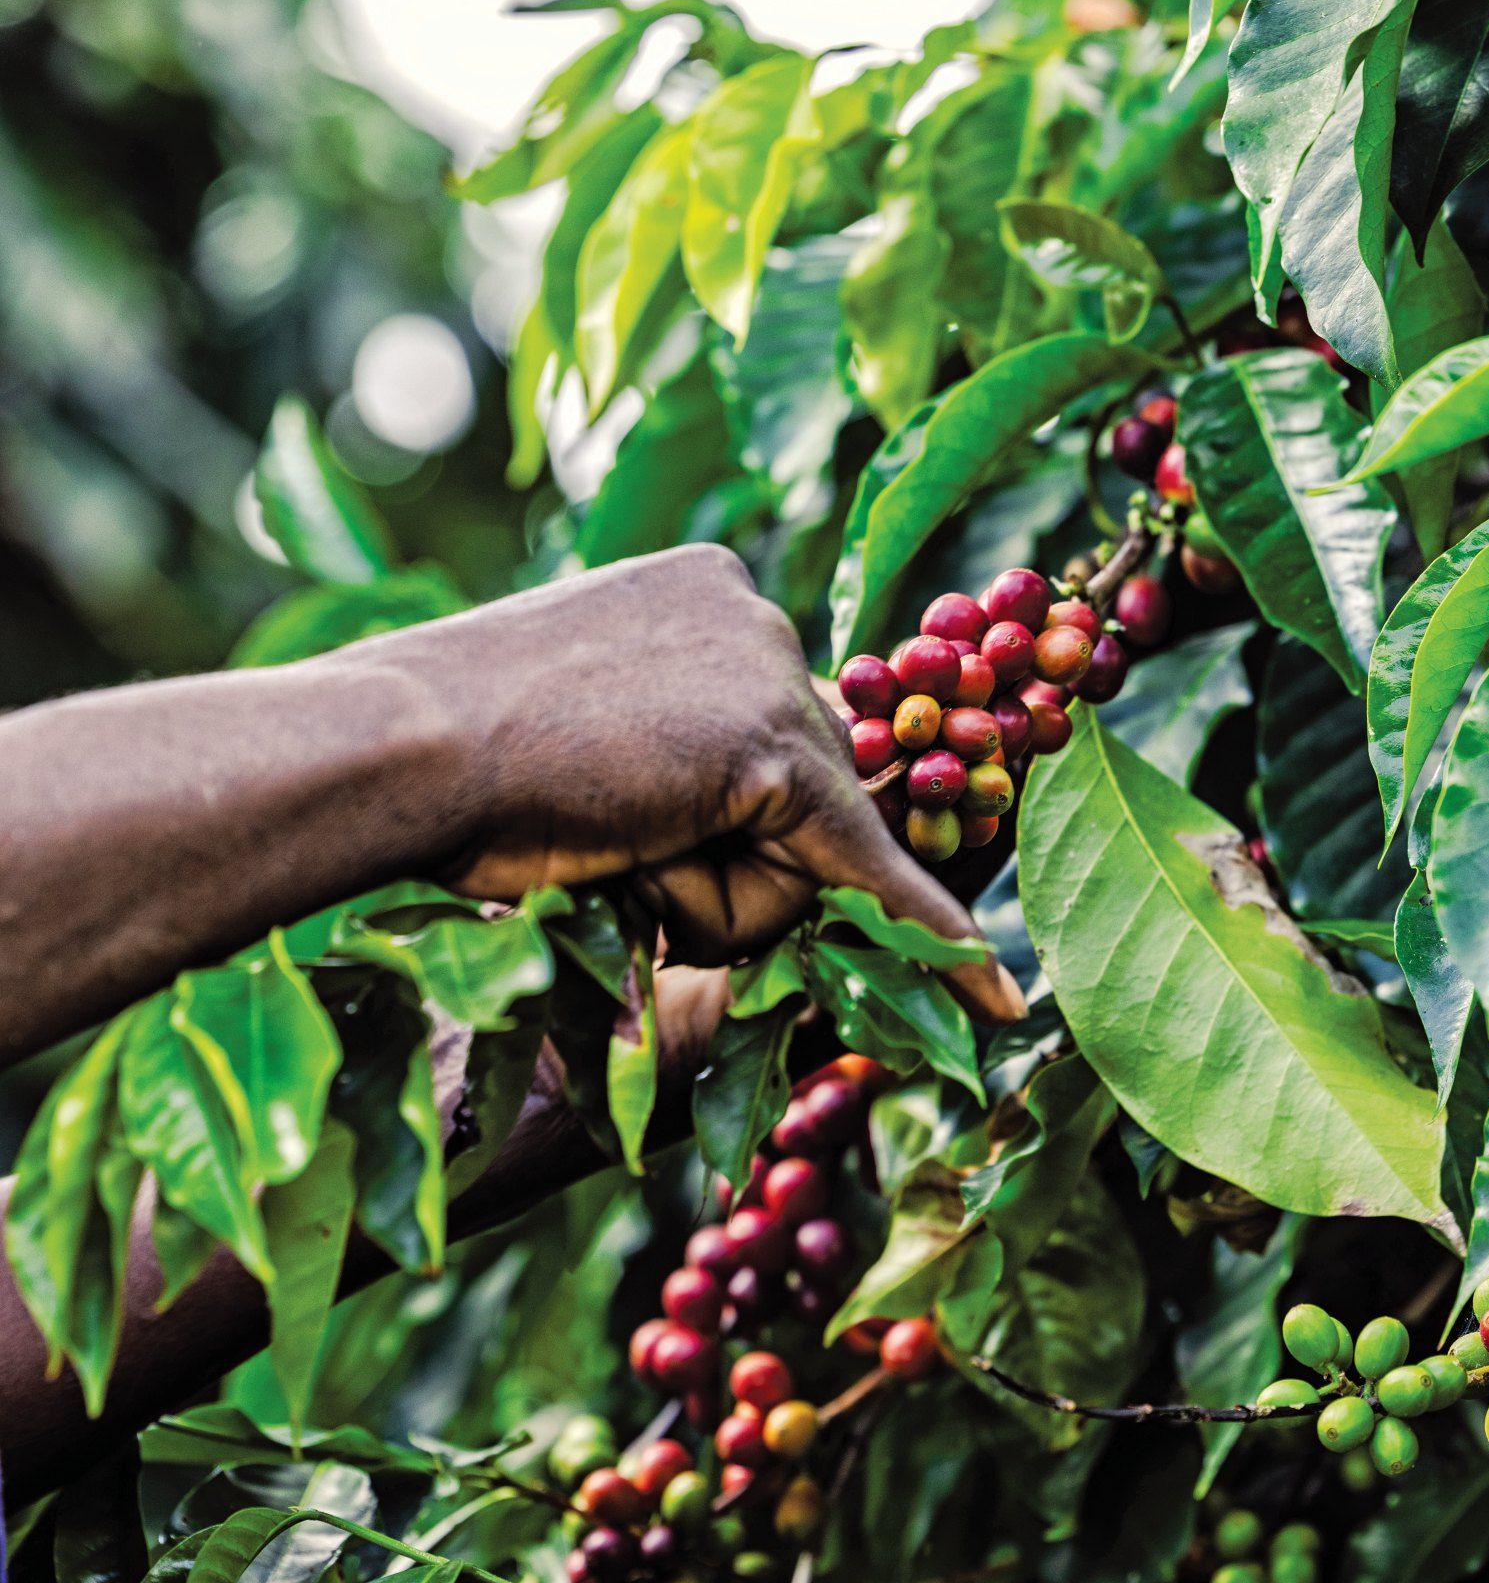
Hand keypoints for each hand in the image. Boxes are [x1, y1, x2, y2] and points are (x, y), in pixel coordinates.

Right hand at [398, 547, 1024, 1022]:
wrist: (402, 747)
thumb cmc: (445, 754)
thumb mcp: (576, 727)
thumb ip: (667, 753)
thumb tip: (711, 822)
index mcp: (707, 589)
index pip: (777, 728)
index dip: (732, 810)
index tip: (681, 819)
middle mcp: (759, 609)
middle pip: (809, 788)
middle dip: (726, 860)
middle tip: (600, 838)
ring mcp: (775, 674)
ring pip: (812, 843)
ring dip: (715, 891)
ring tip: (604, 847)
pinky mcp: (777, 753)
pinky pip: (872, 866)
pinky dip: (929, 934)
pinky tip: (992, 993)